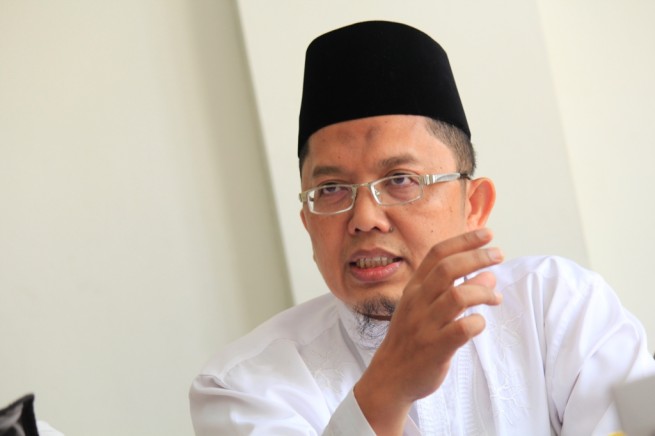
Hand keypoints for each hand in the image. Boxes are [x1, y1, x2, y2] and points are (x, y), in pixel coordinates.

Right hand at [353, 228, 502, 434]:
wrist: (389, 377)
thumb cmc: (411, 339)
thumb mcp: (423, 308)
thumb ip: (452, 290)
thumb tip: (489, 275)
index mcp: (413, 289)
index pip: (437, 254)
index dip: (463, 241)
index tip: (486, 234)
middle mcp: (417, 302)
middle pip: (448, 269)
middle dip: (477, 257)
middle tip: (498, 255)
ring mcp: (424, 325)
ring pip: (457, 296)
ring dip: (483, 292)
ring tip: (496, 297)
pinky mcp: (435, 348)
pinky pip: (462, 328)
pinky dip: (477, 322)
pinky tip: (480, 323)